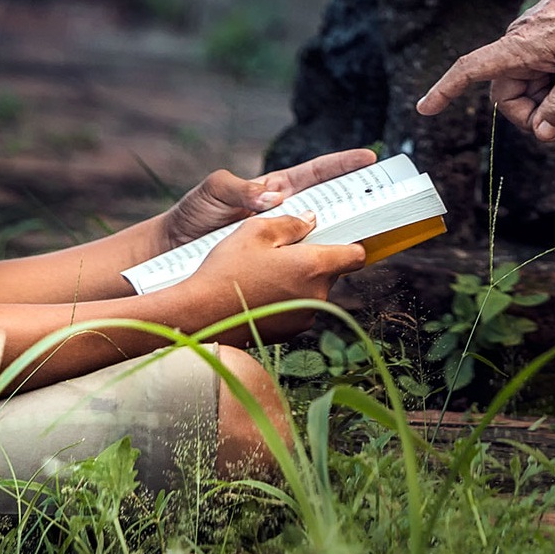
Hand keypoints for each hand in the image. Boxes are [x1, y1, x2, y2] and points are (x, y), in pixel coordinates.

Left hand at [158, 147, 378, 250]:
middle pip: (330, 204)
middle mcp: (285, 214)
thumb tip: (274, 199)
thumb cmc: (193, 214)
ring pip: (321, 237)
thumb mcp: (214, 190)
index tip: (370, 158)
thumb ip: (241, 188)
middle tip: (385, 201)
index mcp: (276, 189)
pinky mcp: (275, 264)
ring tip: (366, 239)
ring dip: (342, 238)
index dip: (343, 165)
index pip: (317, 173)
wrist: (172, 252)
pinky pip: (303, 264)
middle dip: (358, 201)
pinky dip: (318, 267)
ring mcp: (282, 240)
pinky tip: (331, 272)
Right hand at [187, 212, 365, 338]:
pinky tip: (260, 290)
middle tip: (286, 249)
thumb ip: (290, 223)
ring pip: (314, 289)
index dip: (350, 242)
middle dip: (315, 259)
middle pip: (331, 271)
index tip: (338, 235)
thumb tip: (311, 220)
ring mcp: (304, 318)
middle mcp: (317, 296)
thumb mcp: (255, 231)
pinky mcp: (289, 333)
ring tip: (266, 270)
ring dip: (300, 279)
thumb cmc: (225, 270)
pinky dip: (287, 297)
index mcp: (313, 267)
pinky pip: (298, 307)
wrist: (198, 316)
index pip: (356, 255)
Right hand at [415, 0, 554, 141]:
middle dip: (532, 109)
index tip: (425, 108)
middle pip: (506, 95)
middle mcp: (515, 43)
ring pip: (524, 85)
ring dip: (546, 93)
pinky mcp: (539, 39)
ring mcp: (527, 41)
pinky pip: (536, 71)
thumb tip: (542, 135)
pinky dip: (552, 79)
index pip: (469, 70)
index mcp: (517, 48)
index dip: (445, 90)